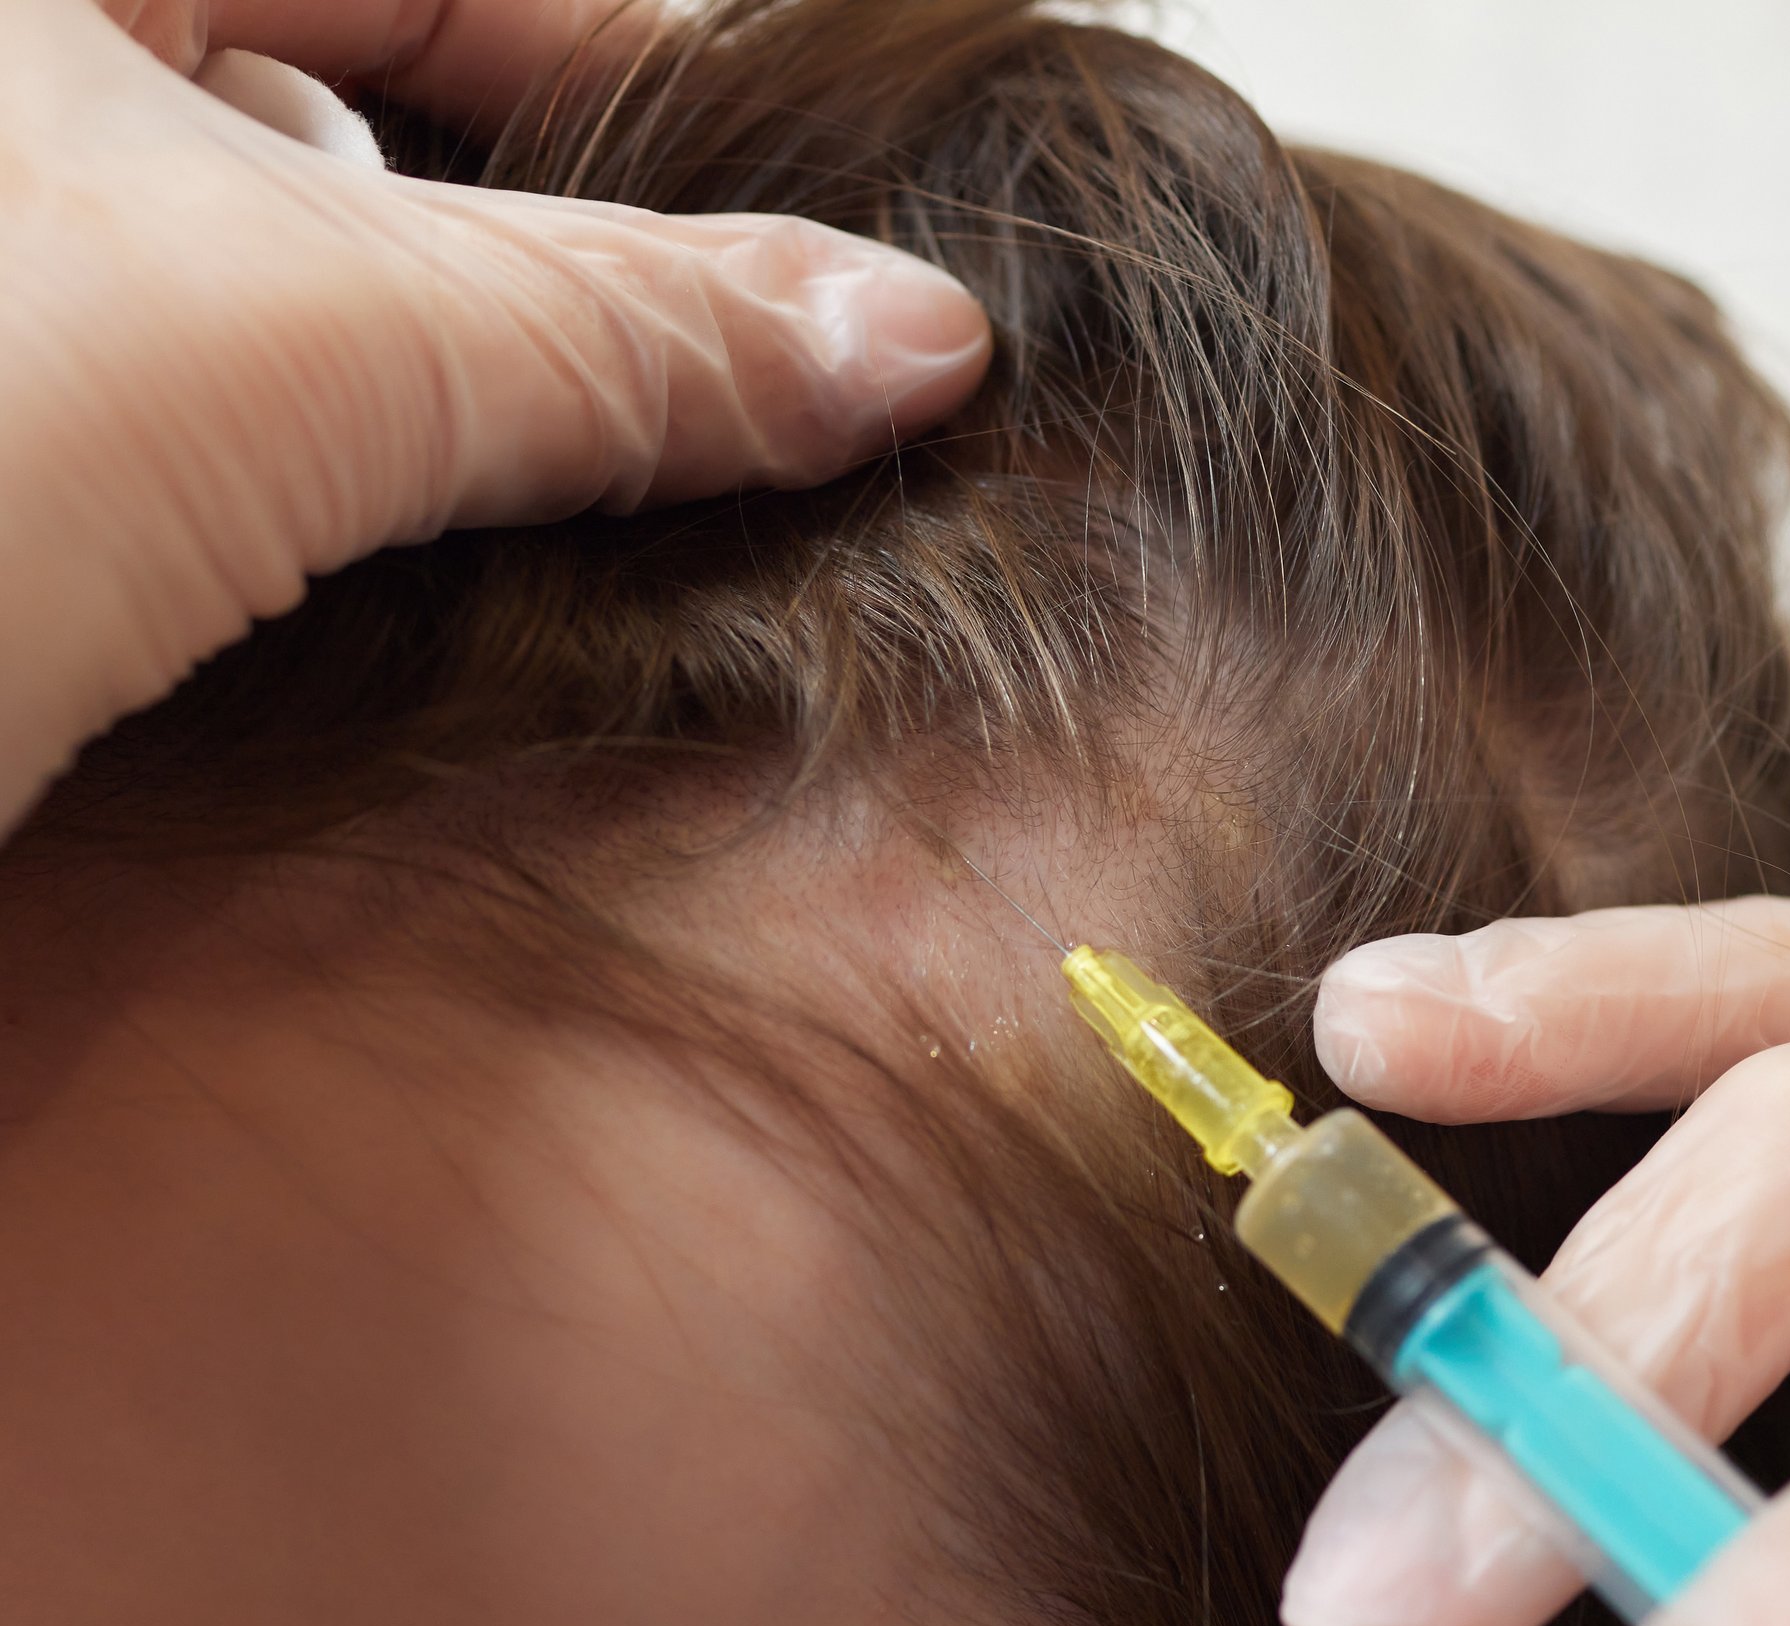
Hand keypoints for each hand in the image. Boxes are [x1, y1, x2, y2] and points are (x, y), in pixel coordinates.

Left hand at [0, 0, 988, 830]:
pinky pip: (208, 459)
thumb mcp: (273, 350)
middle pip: (355, 142)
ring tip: (627, 526)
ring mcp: (14, 324)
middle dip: (558, 278)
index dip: (649, 80)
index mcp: (38, 2)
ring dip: (457, 425)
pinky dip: (339, 521)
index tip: (822, 234)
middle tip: (747, 405)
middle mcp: (18, 140)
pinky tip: (443, 604)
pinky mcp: (6, 500)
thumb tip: (903, 336)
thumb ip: (612, 329)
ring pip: (282, 320)